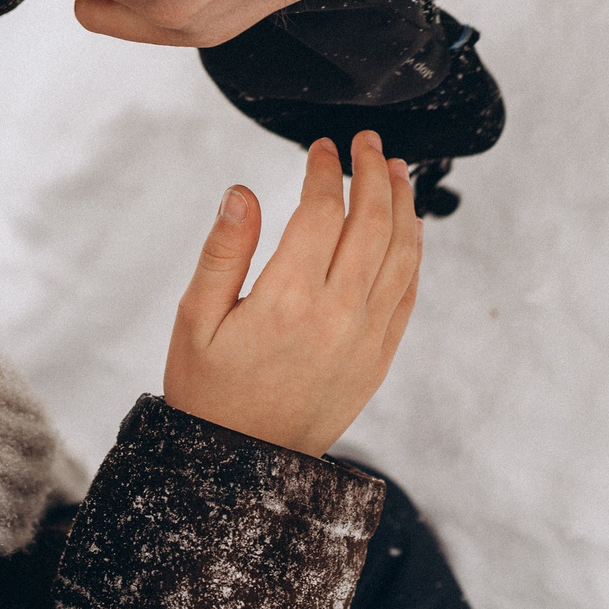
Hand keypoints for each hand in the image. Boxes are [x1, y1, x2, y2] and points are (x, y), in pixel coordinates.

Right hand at [164, 134, 422, 456]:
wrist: (241, 465)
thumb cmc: (211, 391)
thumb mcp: (195, 320)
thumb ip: (223, 251)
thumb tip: (241, 192)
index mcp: (287, 298)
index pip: (322, 211)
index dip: (324, 170)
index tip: (321, 148)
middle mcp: (336, 314)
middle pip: (373, 222)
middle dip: (373, 171)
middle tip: (367, 143)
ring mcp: (365, 337)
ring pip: (401, 253)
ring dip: (404, 204)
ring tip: (397, 171)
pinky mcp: (379, 357)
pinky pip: (408, 294)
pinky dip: (413, 253)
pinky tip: (408, 228)